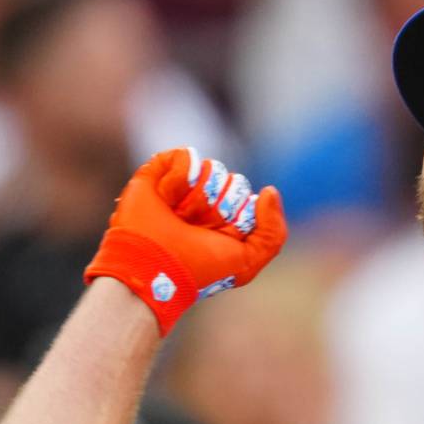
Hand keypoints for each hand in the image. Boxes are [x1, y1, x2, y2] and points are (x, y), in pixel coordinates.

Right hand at [83, 147, 286, 334]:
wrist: (151, 266)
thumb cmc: (196, 268)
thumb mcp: (246, 262)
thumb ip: (273, 233)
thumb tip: (269, 191)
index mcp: (229, 220)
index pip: (249, 201)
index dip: (237, 219)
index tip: (216, 238)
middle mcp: (208, 200)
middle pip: (234, 182)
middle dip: (218, 209)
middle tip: (194, 228)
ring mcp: (185, 184)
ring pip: (212, 169)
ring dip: (196, 198)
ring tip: (177, 216)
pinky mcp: (161, 170)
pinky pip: (187, 156)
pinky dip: (178, 178)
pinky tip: (166, 198)